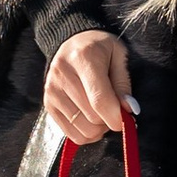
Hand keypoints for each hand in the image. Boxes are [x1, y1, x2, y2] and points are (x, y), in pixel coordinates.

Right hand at [43, 30, 135, 144]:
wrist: (72, 42)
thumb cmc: (100, 49)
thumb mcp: (119, 55)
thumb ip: (123, 83)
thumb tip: (128, 110)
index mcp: (84, 58)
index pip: (99, 100)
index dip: (116, 117)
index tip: (126, 121)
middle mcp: (63, 75)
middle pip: (92, 117)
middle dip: (110, 120)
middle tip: (115, 109)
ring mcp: (52, 91)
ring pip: (84, 130)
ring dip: (99, 129)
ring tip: (102, 112)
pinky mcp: (48, 104)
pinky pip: (72, 134)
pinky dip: (86, 133)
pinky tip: (91, 119)